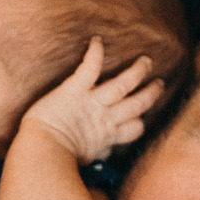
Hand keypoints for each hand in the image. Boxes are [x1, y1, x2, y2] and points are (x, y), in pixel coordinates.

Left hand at [20, 37, 163, 162]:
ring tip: (146, 61)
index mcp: (108, 136)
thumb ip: (98, 153)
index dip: (140, 123)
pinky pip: (89, 68)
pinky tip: (97, 40)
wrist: (41, 151)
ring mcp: (92, 102)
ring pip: (123, 84)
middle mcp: (105, 118)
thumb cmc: (57, 159)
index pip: (136, 128)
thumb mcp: (86, 159)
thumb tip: (103, 156)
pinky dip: (95, 54)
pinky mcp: (74, 90)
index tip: (140, 118)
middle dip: (150, 93)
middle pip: (137, 104)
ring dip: (136, 72)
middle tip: (159, 83)